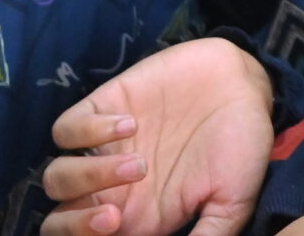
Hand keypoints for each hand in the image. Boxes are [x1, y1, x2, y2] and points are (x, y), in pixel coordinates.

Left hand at [40, 39, 273, 235]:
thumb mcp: (233, 202)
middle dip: (73, 225)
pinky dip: (87, 131)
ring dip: (87, 178)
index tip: (120, 230)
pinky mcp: (104, 107)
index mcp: (138, 218)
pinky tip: (130, 124)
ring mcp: (104, 148)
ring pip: (57, 177)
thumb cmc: (242, 145)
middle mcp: (113, 188)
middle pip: (58, 220)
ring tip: (138, 164)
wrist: (246, 83)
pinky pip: (65, 129)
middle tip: (112, 214)